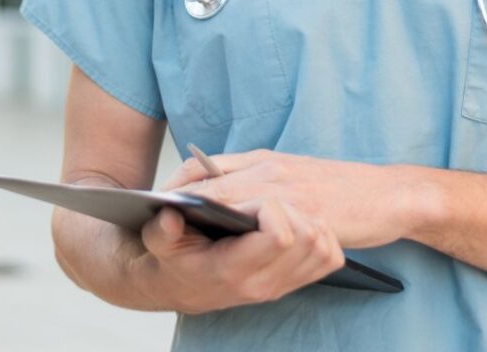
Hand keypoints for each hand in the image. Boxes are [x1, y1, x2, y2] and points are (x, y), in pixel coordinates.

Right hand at [136, 200, 344, 312]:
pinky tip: (298, 224)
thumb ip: (162, 230)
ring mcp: (279, 286)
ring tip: (282, 210)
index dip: (269, 207)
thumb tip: (170, 216)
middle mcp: (261, 283)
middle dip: (292, 209)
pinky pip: (329, 257)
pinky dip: (322, 236)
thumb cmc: (174, 257)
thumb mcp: (158, 240)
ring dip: (308, 220)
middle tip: (268, 201)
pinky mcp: (292, 282)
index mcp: (232, 269)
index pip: (279, 236)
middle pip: (308, 238)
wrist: (181, 285)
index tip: (250, 200)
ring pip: (322, 246)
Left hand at [164, 150, 414, 248]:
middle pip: (211, 186)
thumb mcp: (286, 170)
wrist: (384, 194)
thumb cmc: (334, 185)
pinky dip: (237, 236)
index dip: (177, 186)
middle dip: (178, 205)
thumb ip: (250, 178)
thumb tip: (209, 189)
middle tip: (150, 221)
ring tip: (173, 236)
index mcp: (264, 160)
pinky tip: (222, 251)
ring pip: (230, 205)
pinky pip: (261, 227)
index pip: (207, 169)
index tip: (152, 202)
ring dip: (201, 222)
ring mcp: (287, 192)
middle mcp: (271, 171)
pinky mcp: (304, 214)